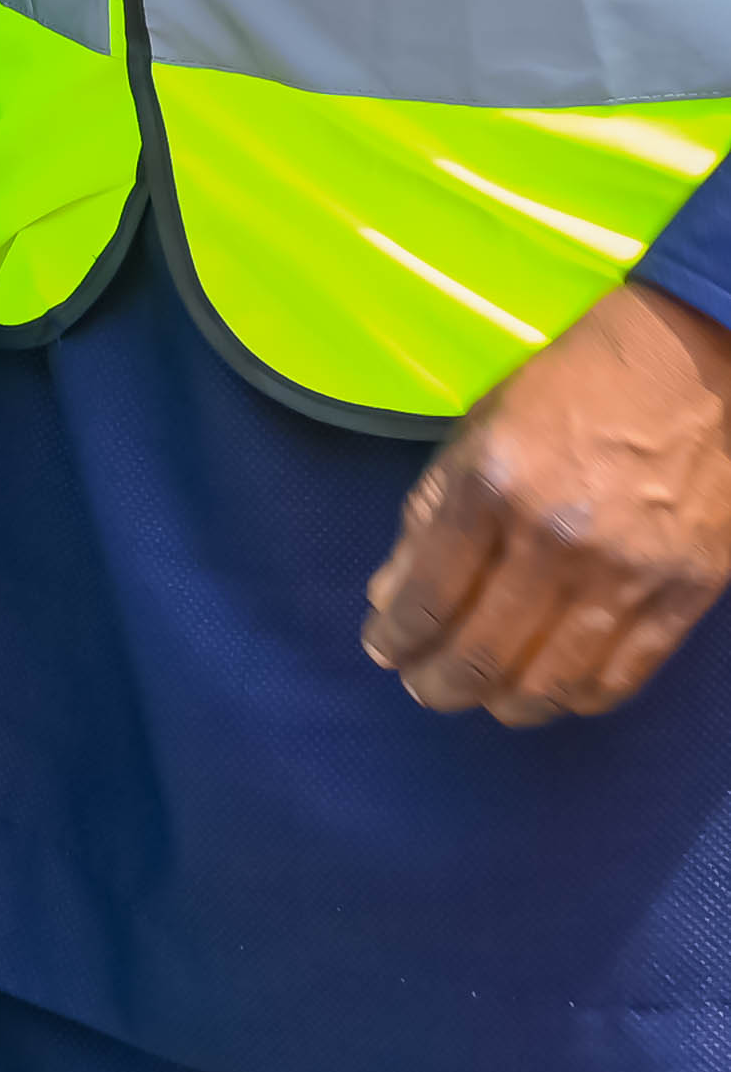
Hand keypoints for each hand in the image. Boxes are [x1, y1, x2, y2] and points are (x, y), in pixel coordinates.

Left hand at [367, 284, 730, 722]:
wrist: (688, 369)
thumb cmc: (568, 390)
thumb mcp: (474, 433)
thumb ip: (429, 516)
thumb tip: (390, 595)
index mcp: (492, 490)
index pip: (427, 595)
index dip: (397, 636)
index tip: (384, 650)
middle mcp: (555, 540)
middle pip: (483, 652)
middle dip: (441, 683)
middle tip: (425, 688)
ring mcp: (626, 573)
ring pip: (552, 679)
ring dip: (506, 703)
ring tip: (483, 699)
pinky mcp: (685, 593)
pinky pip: (622, 676)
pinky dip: (578, 697)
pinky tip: (552, 693)